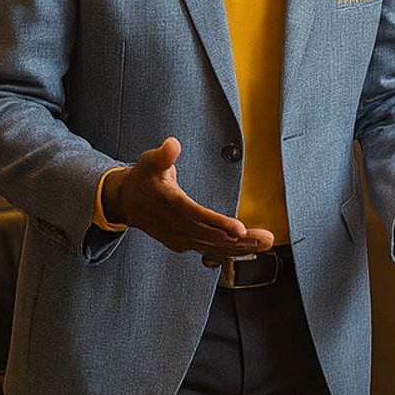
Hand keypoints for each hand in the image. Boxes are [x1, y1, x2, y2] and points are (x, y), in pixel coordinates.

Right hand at [106, 138, 275, 256]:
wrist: (126, 202)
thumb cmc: (143, 177)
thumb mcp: (149, 161)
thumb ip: (163, 155)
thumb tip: (172, 144)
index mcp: (171, 204)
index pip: (198, 216)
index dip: (219, 223)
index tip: (240, 229)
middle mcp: (177, 226)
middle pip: (213, 235)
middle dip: (242, 239)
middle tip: (267, 239)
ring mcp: (180, 238)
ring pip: (214, 246)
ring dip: (241, 247)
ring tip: (266, 243)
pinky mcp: (183, 243)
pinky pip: (210, 249)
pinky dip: (229, 250)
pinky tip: (249, 248)